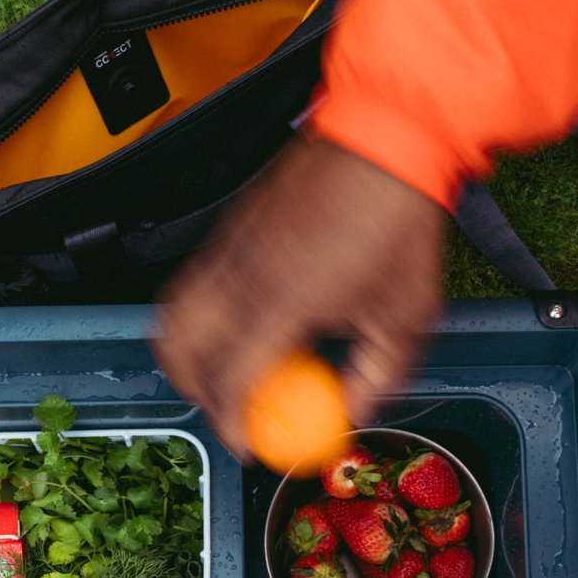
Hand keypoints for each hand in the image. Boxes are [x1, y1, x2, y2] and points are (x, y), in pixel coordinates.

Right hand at [152, 136, 445, 461]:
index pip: (229, 381)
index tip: (245, 445)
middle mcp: (241, 275)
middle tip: (227, 410)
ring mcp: (228, 247)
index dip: (230, 424)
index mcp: (281, 303)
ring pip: (171, 314)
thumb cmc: (400, 220)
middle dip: (194, 391)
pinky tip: (235, 324)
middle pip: (178, 350)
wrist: (387, 133)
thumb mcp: (406, 316)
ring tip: (219, 371)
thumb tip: (354, 412)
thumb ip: (378, 376)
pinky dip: (196, 317)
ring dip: (185, 354)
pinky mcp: (229, 228)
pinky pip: (190, 284)